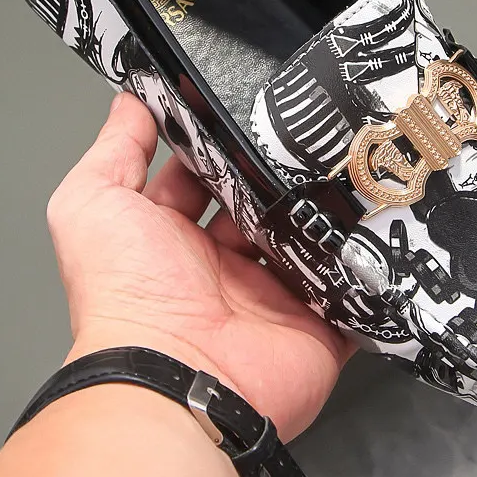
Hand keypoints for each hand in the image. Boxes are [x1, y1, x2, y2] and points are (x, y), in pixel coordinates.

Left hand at [46, 92, 355, 440]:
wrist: (178, 379)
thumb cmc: (126, 295)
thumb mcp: (93, 203)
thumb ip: (115, 149)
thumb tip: (132, 97)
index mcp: (174, 242)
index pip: (206, 180)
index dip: (221, 145)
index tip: (249, 107)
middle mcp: (224, 270)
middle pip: (264, 207)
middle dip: (283, 174)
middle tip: (314, 132)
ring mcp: (273, 299)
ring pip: (310, 242)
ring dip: (327, 211)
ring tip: (355, 164)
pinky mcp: (317, 326)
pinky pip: (350, 289)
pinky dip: (366, 265)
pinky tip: (382, 224)